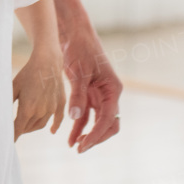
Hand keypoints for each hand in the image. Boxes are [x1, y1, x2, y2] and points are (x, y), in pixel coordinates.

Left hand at [11, 46, 65, 140]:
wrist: (47, 61)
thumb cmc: (27, 73)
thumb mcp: (13, 87)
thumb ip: (7, 103)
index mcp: (27, 109)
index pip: (17, 129)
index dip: (12, 137)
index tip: (6, 145)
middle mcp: (40, 112)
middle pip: (28, 128)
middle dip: (20, 130)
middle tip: (14, 129)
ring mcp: (52, 109)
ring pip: (40, 125)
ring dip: (32, 127)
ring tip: (25, 126)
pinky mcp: (60, 104)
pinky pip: (57, 119)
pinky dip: (54, 126)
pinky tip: (51, 131)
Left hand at [62, 30, 122, 152]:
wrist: (74, 34)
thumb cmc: (80, 49)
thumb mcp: (78, 72)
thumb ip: (78, 95)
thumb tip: (76, 118)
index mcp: (113, 89)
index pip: (108, 118)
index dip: (96, 134)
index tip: (84, 145)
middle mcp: (109, 94)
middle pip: (109, 124)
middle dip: (96, 138)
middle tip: (80, 148)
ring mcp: (100, 95)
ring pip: (97, 122)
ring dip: (87, 134)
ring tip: (73, 146)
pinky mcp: (89, 95)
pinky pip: (87, 115)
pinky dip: (79, 126)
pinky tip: (70, 137)